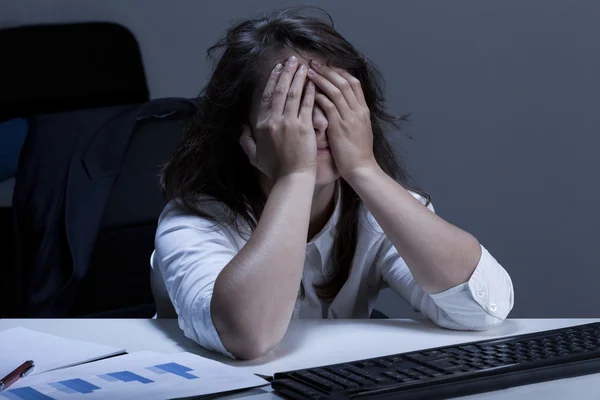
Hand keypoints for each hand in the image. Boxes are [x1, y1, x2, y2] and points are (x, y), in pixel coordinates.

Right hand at [240, 56, 316, 181]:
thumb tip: (241, 127)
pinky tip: (313, 82)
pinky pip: (307, 105)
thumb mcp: (254, 156)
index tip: (278, 69)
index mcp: (261, 125)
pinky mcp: (304, 128)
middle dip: (286, 73)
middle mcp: (273, 121)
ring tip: (303, 65)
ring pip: (293, 94)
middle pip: (279, 91)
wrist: (291, 178)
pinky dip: (310, 92)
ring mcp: (289, 123)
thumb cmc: (275, 170)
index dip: (273, 81)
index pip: (266, 97)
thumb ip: (246, 140)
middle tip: (292, 59)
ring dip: (298, 77)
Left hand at [307, 61, 378, 177]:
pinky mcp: (340, 127)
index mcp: (363, 110)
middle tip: (313, 62)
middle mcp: (358, 110)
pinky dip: (319, 96)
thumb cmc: (357, 153)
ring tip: (308, 71)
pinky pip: (329, 106)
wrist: (362, 168)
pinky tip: (309, 91)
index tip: (327, 64)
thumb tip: (341, 107)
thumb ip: (351, 116)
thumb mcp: (358, 130)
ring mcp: (350, 118)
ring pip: (337, 90)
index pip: (354, 83)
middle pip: (344, 82)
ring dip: (321, 79)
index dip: (339, 71)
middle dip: (328, 70)